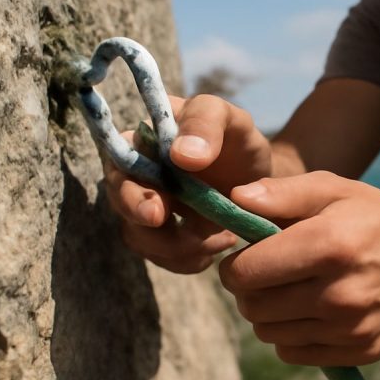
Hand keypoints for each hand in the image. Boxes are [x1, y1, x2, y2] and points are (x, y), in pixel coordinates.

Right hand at [103, 94, 273, 273]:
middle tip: (193, 238)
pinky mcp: (162, 235)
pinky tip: (218, 246)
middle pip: (122, 208)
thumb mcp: (230, 118)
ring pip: (141, 239)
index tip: (157, 213)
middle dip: (152, 232)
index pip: (119, 166)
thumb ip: (205, 122)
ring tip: (223, 237)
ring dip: (179, 248)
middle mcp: (137, 174)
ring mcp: (147, 207)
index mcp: (143, 140)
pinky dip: (189, 260)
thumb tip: (180, 155)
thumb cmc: (238, 138)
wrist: (260, 175)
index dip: (131, 195)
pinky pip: (162, 257)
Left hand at [220, 171, 379, 365]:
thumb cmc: (374, 218)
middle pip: (252, 306)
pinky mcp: (358, 352)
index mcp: (330, 245)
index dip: (235, 264)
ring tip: (289, 288)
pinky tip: (309, 310)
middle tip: (264, 273)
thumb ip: (281, 193)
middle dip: (247, 289)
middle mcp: (340, 292)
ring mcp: (350, 328)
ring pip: (267, 332)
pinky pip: (291, 353)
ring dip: (267, 312)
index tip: (245, 255)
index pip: (247, 272)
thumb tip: (235, 199)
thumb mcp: (333, 189)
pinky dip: (289, 334)